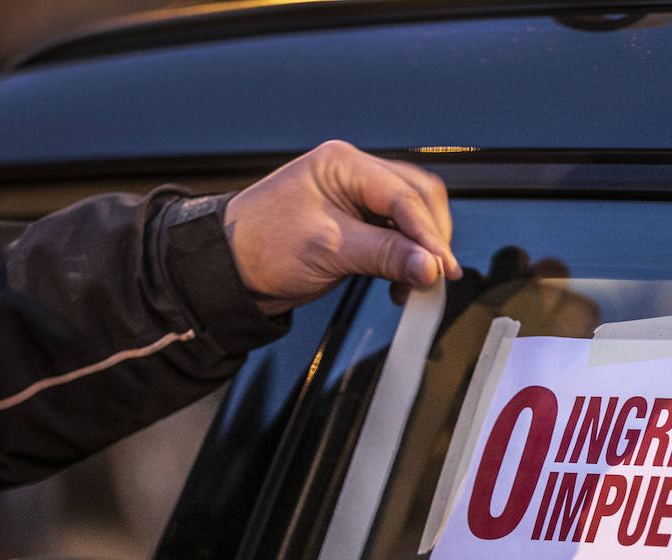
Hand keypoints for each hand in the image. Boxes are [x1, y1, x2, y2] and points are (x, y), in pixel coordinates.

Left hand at [224, 139, 460, 314]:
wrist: (228, 271)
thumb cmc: (260, 247)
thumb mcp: (328, 250)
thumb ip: (385, 255)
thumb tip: (430, 266)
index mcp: (343, 164)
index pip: (405, 195)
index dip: (429, 234)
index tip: (443, 268)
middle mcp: (353, 175)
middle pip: (417, 199)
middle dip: (430, 238)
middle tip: (436, 274)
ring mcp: (356, 199)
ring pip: (411, 218)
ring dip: (419, 251)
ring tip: (415, 283)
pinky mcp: (356, 225)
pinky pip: (396, 236)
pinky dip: (405, 260)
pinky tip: (401, 281)